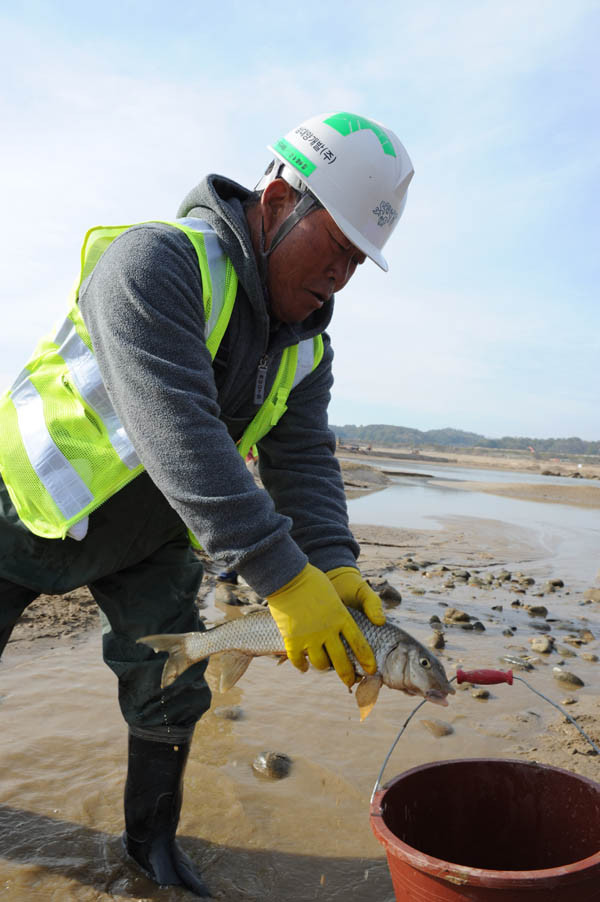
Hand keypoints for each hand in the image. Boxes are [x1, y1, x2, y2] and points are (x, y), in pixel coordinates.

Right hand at [266, 563, 376, 686]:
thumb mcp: (337, 594)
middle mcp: (328, 631)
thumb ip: (354, 610)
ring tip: (324, 666)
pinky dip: (302, 666)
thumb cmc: (313, 582)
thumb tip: (378, 622)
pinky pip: (298, 661)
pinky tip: (304, 667)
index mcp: (342, 617)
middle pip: (342, 662)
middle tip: (350, 682)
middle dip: (348, 675)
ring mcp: (309, 637)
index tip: (371, 670)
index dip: (366, 660)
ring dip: (323, 667)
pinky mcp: (292, 640)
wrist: (287, 577)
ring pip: (320, 664)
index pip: (359, 645)